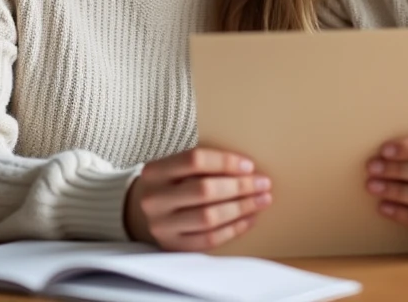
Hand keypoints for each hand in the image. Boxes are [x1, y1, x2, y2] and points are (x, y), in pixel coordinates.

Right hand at [125, 148, 271, 250]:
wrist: (143, 212)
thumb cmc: (171, 184)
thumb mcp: (177, 167)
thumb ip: (204, 165)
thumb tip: (248, 168)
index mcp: (155, 171)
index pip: (195, 160)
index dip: (226, 162)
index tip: (249, 165)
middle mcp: (154, 199)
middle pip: (204, 190)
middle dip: (240, 186)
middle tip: (263, 183)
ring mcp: (162, 226)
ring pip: (209, 217)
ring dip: (241, 208)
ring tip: (262, 200)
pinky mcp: (173, 246)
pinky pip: (209, 239)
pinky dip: (234, 228)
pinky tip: (249, 219)